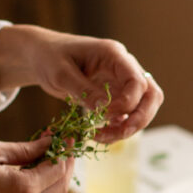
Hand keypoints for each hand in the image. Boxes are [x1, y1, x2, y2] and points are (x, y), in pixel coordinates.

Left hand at [0, 26, 162, 141]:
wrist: (41, 56)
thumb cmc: (49, 57)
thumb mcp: (60, 73)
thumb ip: (84, 90)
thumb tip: (106, 109)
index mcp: (114, 54)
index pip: (137, 80)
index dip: (127, 102)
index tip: (105, 115)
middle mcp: (123, 67)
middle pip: (150, 94)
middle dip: (140, 118)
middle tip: (120, 133)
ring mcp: (121, 81)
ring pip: (143, 107)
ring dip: (130, 126)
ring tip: (103, 137)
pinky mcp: (115, 95)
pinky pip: (127, 115)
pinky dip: (118, 127)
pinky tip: (100, 134)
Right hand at [0, 136, 73, 192]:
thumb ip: (24, 149)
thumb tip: (48, 143)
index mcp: (23, 190)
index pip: (58, 168)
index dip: (64, 150)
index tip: (66, 133)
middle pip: (60, 187)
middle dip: (65, 164)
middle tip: (63, 143)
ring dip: (53, 176)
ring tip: (47, 153)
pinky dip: (39, 187)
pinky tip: (32, 169)